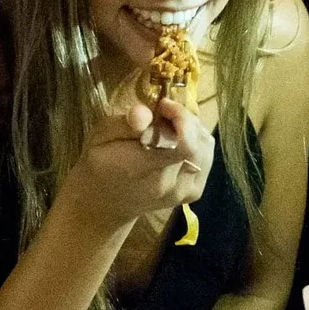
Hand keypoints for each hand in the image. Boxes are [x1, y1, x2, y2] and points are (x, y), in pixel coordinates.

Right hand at [63, 96, 212, 235]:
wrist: (107, 203)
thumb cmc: (101, 164)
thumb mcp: (101, 137)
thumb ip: (123, 124)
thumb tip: (144, 114)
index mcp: (140, 170)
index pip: (181, 144)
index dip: (179, 117)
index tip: (163, 106)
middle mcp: (168, 185)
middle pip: (196, 142)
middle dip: (184, 120)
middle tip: (165, 113)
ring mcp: (184, 192)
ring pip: (206, 148)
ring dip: (193, 130)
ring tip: (171, 127)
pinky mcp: (193, 193)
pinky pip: (207, 158)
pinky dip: (198, 144)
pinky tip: (179, 141)